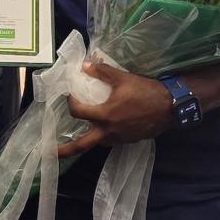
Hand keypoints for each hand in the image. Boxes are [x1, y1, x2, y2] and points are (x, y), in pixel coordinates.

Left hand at [57, 62, 172, 158]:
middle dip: (64, 150)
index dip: (70, 103)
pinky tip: (102, 129)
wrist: (170, 107)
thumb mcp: (123, 78)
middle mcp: (108, 132)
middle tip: (49, 153)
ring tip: (76, 137)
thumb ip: (102, 72)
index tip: (69, 96)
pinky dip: (101, 137)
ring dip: (85, 140)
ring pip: (96, 143)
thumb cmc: (145, 92)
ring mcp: (118, 139)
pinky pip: (109, 141)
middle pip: (81, 144)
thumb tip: (84, 65)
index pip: (78, 112)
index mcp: (105, 116)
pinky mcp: (127, 140)